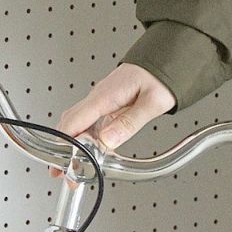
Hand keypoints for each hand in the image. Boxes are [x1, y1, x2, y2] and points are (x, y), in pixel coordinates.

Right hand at [49, 63, 176, 177]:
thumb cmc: (162, 76)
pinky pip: (91, 122)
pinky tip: (92, 151)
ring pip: (79, 124)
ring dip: (74, 146)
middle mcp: (99, 96)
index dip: (63, 145)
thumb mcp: (153, 102)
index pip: (73, 121)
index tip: (62, 164)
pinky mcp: (108, 102)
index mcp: (105, 95)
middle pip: (70, 125)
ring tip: (77, 169)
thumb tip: (107, 140)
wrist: (168, 57)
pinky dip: (87, 138)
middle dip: (64, 150)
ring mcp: (102, 99)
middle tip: (65, 174)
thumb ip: (130, 122)